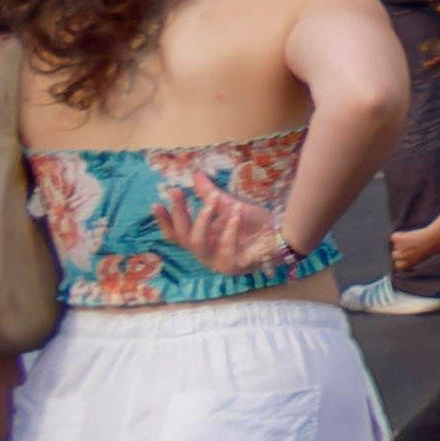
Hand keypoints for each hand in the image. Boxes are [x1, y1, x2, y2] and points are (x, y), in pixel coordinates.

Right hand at [172, 178, 295, 279]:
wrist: (284, 234)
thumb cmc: (254, 224)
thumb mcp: (229, 205)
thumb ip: (210, 194)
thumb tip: (196, 174)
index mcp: (203, 240)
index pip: (177, 234)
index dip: (165, 221)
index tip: (156, 203)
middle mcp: (206, 253)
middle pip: (183, 236)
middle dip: (178, 214)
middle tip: (176, 192)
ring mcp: (218, 262)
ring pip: (198, 243)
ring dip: (203, 219)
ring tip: (212, 198)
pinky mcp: (234, 266)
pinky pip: (226, 248)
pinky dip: (229, 229)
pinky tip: (236, 211)